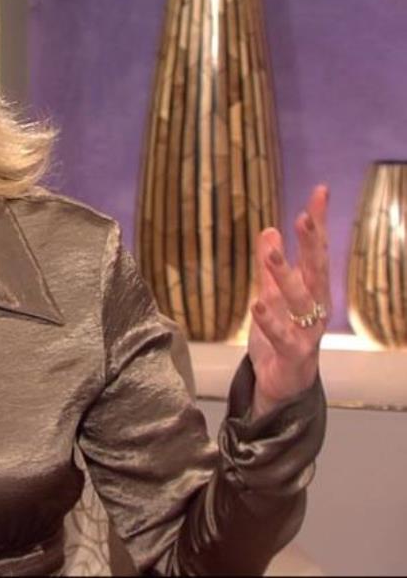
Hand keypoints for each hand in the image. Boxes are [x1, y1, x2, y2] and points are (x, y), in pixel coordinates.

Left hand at [246, 184, 329, 418]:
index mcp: (313, 291)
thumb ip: (270, 267)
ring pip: (299, 301)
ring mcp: (307, 333)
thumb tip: (269, 229)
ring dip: (285, 276)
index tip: (320, 192)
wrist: (283, 385)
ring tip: (271, 253)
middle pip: (316, 271)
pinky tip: (257, 304)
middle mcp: (316, 309)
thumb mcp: (273, 295)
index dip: (319, 222)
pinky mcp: (293, 355)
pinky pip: (281, 336)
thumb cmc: (281, 336)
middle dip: (312, 244)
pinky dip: (270, 321)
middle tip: (304, 217)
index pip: (317, 251)